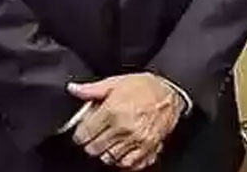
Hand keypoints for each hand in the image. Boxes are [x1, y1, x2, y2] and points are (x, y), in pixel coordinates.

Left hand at [67, 73, 182, 169]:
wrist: (173, 92)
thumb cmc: (146, 86)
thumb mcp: (117, 82)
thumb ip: (93, 89)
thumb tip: (73, 89)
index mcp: (112, 111)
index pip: (83, 135)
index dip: (81, 133)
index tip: (85, 130)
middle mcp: (123, 128)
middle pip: (94, 149)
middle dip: (92, 142)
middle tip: (98, 133)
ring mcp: (136, 140)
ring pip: (108, 158)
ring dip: (107, 151)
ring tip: (111, 140)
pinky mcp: (148, 148)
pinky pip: (128, 164)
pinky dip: (122, 159)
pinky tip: (123, 149)